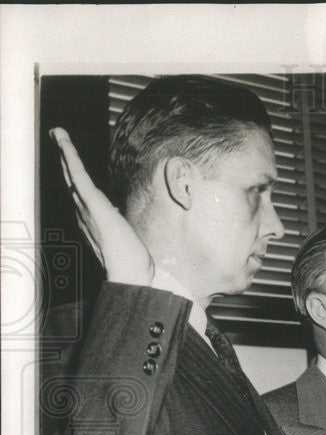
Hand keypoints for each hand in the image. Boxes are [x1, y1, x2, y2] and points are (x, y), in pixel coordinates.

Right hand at [50, 127, 153, 285]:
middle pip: (71, 180)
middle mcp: (83, 212)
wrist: (128, 272)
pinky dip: (71, 158)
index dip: (73, 175)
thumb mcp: (122, 236)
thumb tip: (115, 213)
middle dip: (64, 158)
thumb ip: (115, 223)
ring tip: (58, 134)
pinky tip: (65, 143)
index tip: (70, 161)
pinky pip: (79, 176)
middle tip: (58, 138)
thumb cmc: (130, 260)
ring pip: (72, 174)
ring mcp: (86, 208)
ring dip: (65, 152)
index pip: (80, 192)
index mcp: (91, 219)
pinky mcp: (93, 204)